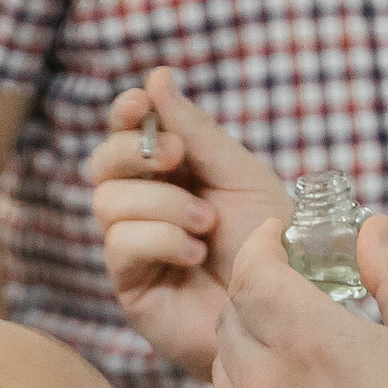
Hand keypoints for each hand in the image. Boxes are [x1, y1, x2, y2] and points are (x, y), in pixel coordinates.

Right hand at [86, 68, 289, 380]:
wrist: (285, 310)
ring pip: (108, 202)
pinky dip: (160, 240)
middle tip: (179, 159)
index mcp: (172, 173)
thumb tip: (156, 77)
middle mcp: (145, 207)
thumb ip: (196, 131)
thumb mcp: (240, 176)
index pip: (127, 132)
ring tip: (207, 224)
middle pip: (102, 163)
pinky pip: (121, 245)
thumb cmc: (271, 245)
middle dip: (135, 152)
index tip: (140, 104)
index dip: (126, 113)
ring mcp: (134, 248)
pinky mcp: (131, 287)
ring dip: (162, 204)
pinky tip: (193, 254)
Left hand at [212, 216, 387, 387]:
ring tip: (301, 351)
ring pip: (225, 376)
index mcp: (309, 346)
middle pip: (230, 322)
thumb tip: (372, 232)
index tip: (280, 238)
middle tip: (298, 292)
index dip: (260, 246)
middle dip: (257, 296)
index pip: (250, 274)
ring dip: (251, 350)